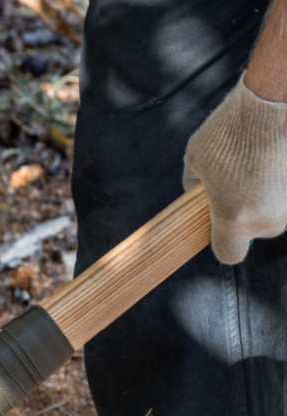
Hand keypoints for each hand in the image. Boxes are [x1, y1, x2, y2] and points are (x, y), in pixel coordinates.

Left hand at [183, 74, 286, 263]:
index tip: (218, 224)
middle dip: (245, 215)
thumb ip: (194, 186)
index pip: (228, 255)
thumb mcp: (195, 161)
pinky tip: (272, 161)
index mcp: (235, 221)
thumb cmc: (228, 133)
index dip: (222, 242)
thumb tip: (200, 195)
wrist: (272, 103)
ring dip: (267, 199)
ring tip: (256, 167)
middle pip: (256, 232)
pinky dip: (281, 183)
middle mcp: (268, 221)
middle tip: (236, 184)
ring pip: (276, 214)